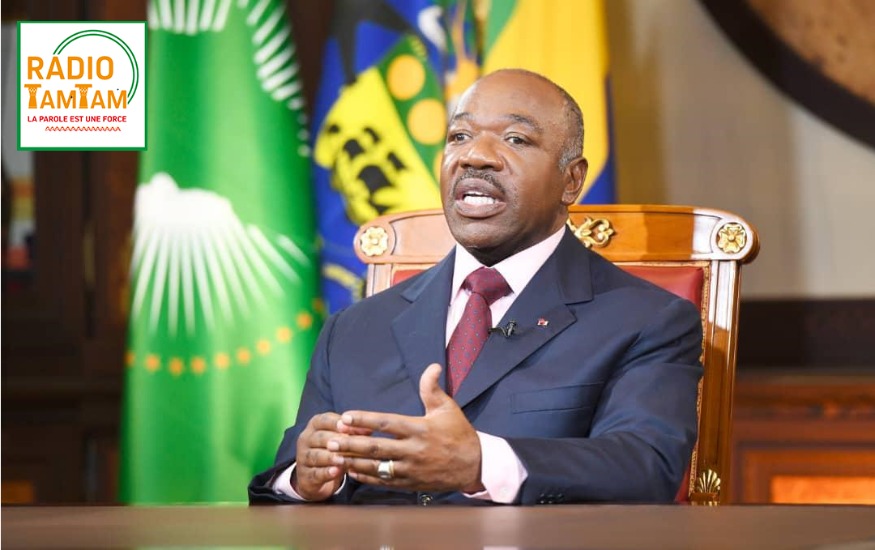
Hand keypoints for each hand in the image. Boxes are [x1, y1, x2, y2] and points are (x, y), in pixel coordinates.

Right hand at [293, 412, 370, 500]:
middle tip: (351, 444)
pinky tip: (336, 472)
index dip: (339, 423)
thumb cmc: (332, 450)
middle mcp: (306, 439)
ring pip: (316, 456)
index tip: (352, 425)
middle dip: (337, 440)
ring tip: (343, 460)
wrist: (315, 476)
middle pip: (320, 437)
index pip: (325, 420)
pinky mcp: (305, 476)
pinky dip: (326, 473)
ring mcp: (303, 458)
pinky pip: (315, 473)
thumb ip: (352, 432)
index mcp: (315, 425)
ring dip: (331, 457)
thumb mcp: (340, 438)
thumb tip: (370, 429)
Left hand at [331, 364, 483, 492]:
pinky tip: (351, 471)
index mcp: (420, 429)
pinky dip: (365, 477)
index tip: (345, 416)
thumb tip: (431, 366)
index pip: (386, 423)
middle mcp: (413, 450)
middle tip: (330, 440)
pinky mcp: (410, 483)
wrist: (474, 465)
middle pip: (375, 447)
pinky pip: (383, 481)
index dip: (364, 420)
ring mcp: (410, 469)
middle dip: (350, 444)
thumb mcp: (447, 408)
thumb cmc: (459, 433)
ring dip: (353, 461)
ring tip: (333, 456)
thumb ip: (432, 389)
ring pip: (376, 467)